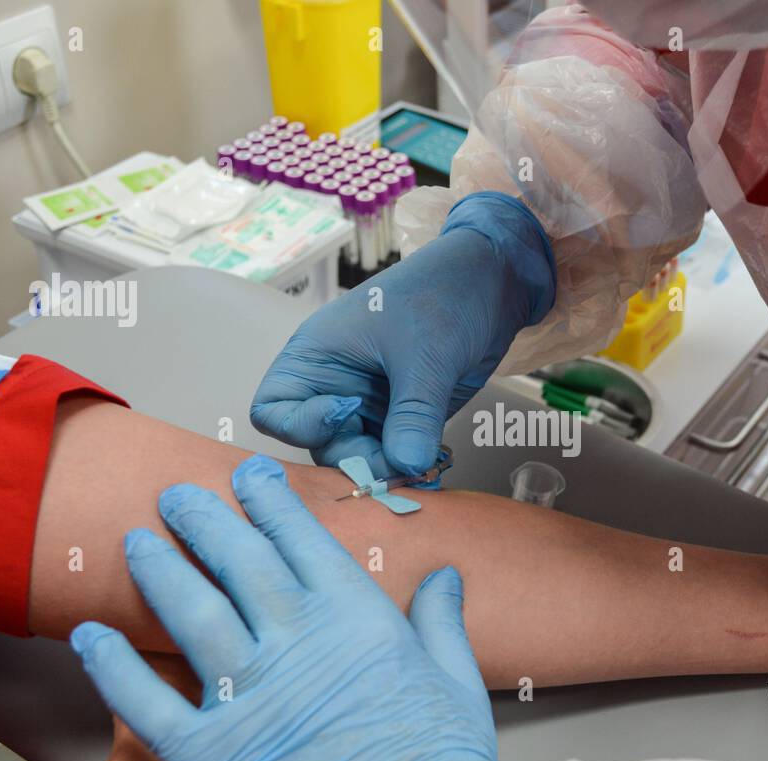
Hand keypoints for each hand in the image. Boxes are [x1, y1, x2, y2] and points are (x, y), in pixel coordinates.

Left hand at [69, 454, 501, 760]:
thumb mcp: (457, 691)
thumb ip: (441, 625)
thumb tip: (444, 577)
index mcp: (360, 625)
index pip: (305, 542)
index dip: (272, 503)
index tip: (251, 479)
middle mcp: (299, 648)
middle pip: (239, 563)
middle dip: (205, 519)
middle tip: (179, 495)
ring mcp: (249, 700)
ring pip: (189, 613)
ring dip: (159, 571)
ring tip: (137, 542)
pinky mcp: (209, 758)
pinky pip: (145, 702)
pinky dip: (112, 666)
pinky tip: (92, 638)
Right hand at [250, 192, 554, 477]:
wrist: (494, 283)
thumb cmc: (443, 293)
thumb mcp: (425, 354)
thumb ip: (414, 414)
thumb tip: (407, 466)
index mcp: (316, 357)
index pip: (273, 410)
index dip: (301, 425)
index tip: (346, 411)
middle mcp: (335, 387)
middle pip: (321, 447)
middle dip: (356, 460)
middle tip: (399, 462)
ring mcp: (369, 406)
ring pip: (360, 459)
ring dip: (387, 470)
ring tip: (422, 467)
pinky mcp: (403, 419)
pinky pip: (395, 456)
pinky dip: (410, 466)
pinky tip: (432, 467)